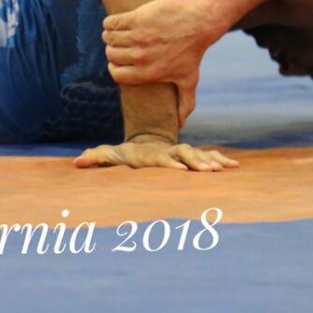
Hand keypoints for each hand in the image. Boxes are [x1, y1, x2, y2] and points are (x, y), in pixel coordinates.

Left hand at [75, 136, 238, 170]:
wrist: (146, 141)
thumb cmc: (128, 154)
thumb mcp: (110, 154)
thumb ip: (96, 157)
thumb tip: (77, 161)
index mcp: (152, 154)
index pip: (161, 158)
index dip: (169, 163)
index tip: (178, 169)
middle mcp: (170, 151)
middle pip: (184, 155)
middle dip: (196, 162)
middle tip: (208, 171)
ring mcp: (182, 152)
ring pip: (199, 155)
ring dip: (211, 161)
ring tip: (226, 167)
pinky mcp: (192, 156)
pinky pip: (209, 156)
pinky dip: (221, 159)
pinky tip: (235, 166)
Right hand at [102, 0, 224, 126]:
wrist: (199, 23)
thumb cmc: (193, 53)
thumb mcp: (189, 80)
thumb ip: (184, 104)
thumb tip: (180, 126)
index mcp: (148, 73)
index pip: (116, 74)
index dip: (114, 68)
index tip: (118, 62)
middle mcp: (141, 56)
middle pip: (111, 54)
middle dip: (112, 50)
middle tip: (118, 45)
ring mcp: (139, 36)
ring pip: (110, 38)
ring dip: (110, 36)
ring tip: (116, 34)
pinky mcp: (137, 18)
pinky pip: (112, 22)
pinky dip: (110, 23)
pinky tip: (115, 23)